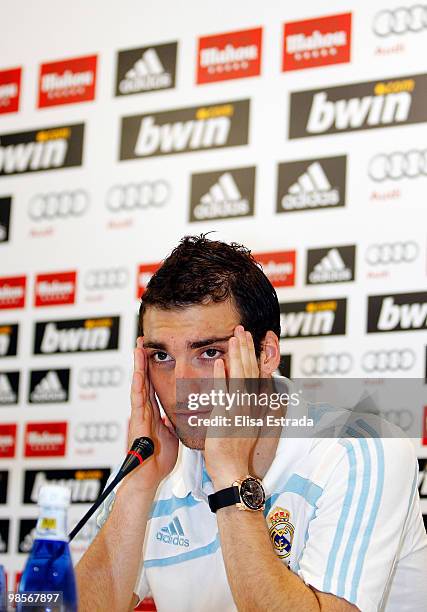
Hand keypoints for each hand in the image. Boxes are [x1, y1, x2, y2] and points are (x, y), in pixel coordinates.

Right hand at [125, 337, 178, 492]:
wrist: (149, 477)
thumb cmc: (159, 460)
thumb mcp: (170, 435)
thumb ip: (171, 422)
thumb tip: (176, 414)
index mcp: (154, 412)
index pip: (153, 384)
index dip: (153, 368)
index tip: (154, 352)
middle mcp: (145, 410)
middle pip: (145, 379)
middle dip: (143, 360)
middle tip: (142, 341)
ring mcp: (140, 414)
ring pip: (139, 385)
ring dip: (138, 366)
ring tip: (138, 348)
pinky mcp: (138, 422)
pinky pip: (138, 400)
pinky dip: (138, 386)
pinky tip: (138, 372)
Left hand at [204, 325, 262, 489]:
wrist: (233, 470)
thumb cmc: (236, 450)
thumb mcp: (246, 424)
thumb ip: (246, 406)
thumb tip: (244, 390)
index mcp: (253, 405)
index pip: (255, 373)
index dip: (252, 355)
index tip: (249, 339)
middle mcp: (249, 405)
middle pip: (249, 370)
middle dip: (246, 348)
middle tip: (242, 329)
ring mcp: (238, 409)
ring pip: (239, 376)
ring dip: (237, 355)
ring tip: (234, 337)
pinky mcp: (225, 416)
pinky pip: (224, 392)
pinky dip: (222, 376)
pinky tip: (219, 362)